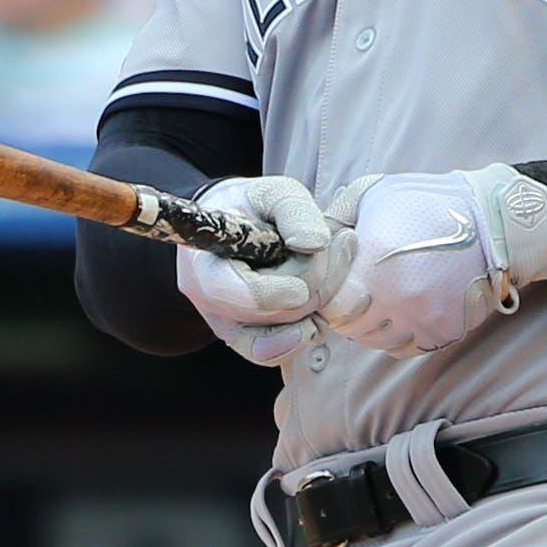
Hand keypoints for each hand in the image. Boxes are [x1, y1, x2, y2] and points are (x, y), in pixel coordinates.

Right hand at [175, 176, 343, 366]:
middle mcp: (209, 300)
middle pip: (272, 312)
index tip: (305, 279)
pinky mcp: (244, 339)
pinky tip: (318, 309)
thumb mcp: (272, 191)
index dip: (275, 292)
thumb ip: (294, 210)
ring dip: (316, 308)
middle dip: (317, 282)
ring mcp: (226, 324)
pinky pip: (273, 354)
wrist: (233, 223)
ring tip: (332, 271)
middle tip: (342, 243)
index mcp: (205, 262)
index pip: (235, 293)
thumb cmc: (252, 206)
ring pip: (278, 337)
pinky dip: (303, 334)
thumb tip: (314, 244)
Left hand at [321, 163, 546, 356]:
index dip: (327, 296)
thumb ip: (337, 216)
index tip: (335, 284)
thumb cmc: (430, 202)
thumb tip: (311, 242)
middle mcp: (397, 296)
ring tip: (380, 302)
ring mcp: (422, 318)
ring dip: (371, 325)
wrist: (494, 222)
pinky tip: (402, 313)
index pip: (329, 303)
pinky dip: (397, 336)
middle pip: (350, 328)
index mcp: (375, 260)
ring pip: (376, 341)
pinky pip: (405, 348)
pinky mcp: (444, 331)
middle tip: (355, 294)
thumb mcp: (377, 193)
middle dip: (346, 312)